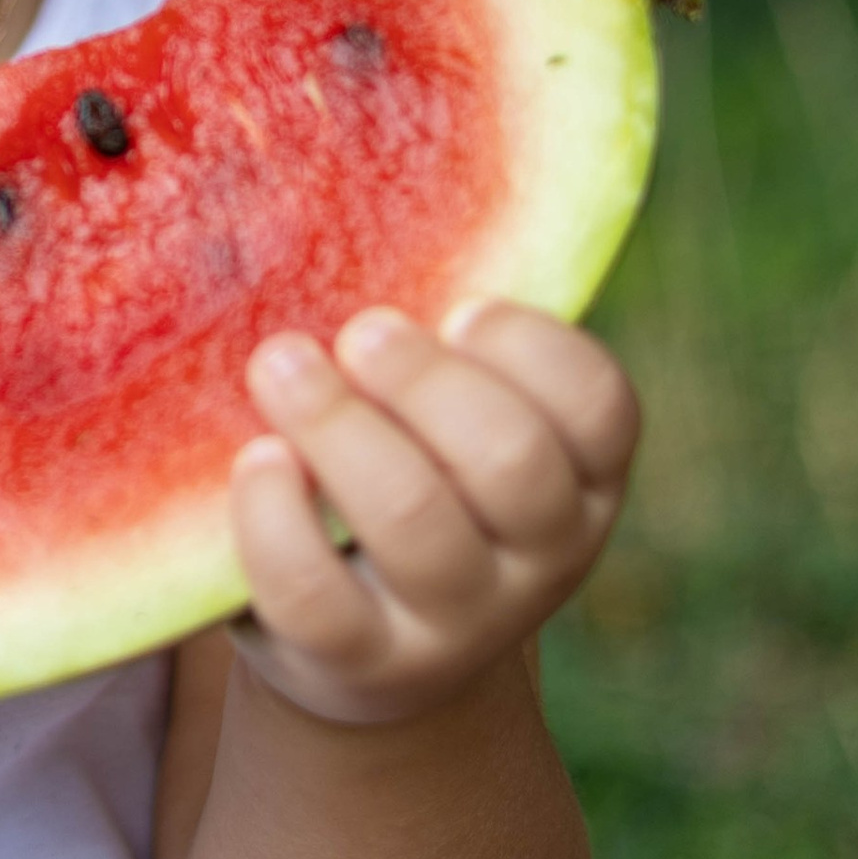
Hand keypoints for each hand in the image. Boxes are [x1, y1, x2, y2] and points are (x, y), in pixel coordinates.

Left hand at [228, 300, 637, 726]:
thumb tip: (357, 196)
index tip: (458, 306)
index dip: (532, 346)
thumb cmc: (403, 477)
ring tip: (281, 363)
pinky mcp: (356, 663)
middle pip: (512, 462)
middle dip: (425, 380)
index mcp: (579, 479)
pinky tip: (256, 460)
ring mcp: (452, 622)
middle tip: (360, 329)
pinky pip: (316, 595)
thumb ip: (442, 348)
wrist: (361, 650)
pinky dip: (277, 517)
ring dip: (339, 425)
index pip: (601, 408)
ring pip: (416, 522)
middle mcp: (538, 558)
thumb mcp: (448, 421)